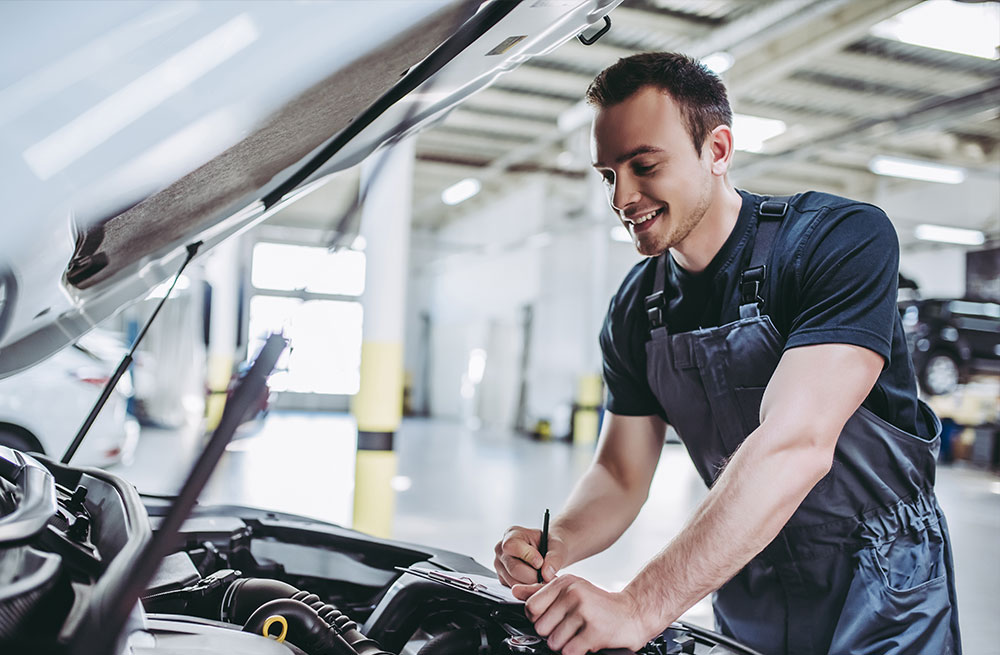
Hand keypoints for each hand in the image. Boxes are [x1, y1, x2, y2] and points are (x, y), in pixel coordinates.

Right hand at [494, 525, 565, 586]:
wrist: (548, 553)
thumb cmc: (550, 545)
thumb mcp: (557, 546)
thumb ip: (554, 558)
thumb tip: (546, 574)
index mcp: (512, 534)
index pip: (512, 546)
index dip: (527, 556)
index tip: (541, 563)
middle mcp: (501, 550)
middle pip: (513, 568)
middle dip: (533, 576)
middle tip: (547, 578)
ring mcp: (500, 566)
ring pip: (514, 582)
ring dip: (531, 585)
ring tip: (544, 580)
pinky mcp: (503, 579)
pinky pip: (514, 589)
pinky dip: (528, 589)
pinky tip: (536, 583)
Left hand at [511, 575, 651, 654]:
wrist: (633, 613)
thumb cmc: (598, 603)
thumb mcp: (570, 589)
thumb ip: (541, 591)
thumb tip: (515, 590)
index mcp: (564, 582)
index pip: (531, 607)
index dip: (539, 619)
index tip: (553, 618)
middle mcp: (573, 593)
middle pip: (541, 628)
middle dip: (553, 634)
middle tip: (569, 628)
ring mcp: (584, 612)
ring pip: (554, 642)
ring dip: (565, 644)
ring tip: (579, 634)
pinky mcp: (594, 631)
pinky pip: (569, 652)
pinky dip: (576, 652)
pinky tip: (586, 641)